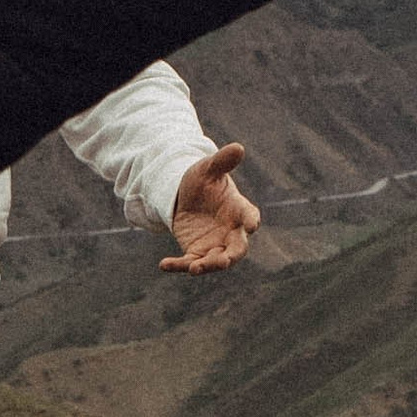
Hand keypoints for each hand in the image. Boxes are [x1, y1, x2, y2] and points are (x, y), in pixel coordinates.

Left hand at [162, 142, 261, 274]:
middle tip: (224, 262)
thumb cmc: (203, 181)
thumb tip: (238, 147)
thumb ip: (222, 161)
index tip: (252, 225)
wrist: (185, 196)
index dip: (252, 220)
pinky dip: (178, 266)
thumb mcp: (208, 169)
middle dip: (231, 256)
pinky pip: (189, 262)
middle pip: (237, 248)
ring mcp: (215, 245)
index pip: (250, 216)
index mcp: (240, 209)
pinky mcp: (196, 252)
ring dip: (207, 266)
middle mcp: (231, 232)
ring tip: (194, 269)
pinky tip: (164, 264)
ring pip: (215, 261)